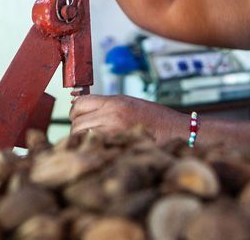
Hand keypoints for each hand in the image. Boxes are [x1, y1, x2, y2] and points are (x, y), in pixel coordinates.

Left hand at [70, 94, 187, 143]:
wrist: (174, 130)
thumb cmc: (153, 117)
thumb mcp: (129, 103)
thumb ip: (106, 105)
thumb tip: (82, 108)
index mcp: (115, 102)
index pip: (80, 103)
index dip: (75, 110)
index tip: (78, 115)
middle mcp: (111, 114)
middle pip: (77, 120)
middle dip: (77, 126)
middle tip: (84, 131)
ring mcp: (113, 131)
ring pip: (81, 135)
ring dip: (81, 139)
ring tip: (91, 141)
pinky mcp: (116, 145)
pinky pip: (92, 146)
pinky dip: (91, 148)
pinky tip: (99, 148)